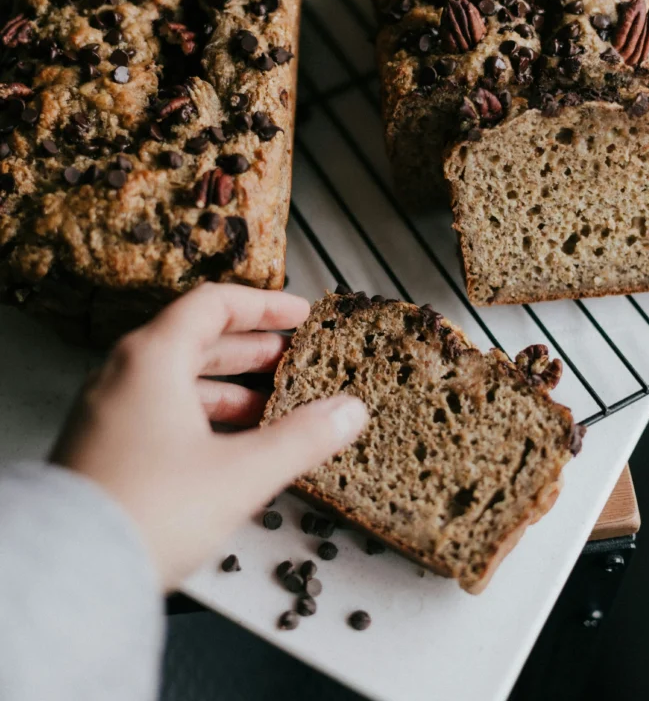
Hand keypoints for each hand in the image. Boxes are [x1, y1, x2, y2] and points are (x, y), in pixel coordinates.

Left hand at [51, 283, 367, 589]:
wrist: (73, 573)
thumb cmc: (145, 513)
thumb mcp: (241, 472)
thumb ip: (301, 438)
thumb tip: (347, 412)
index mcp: (151, 358)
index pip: (213, 304)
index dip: (263, 306)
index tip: (299, 314)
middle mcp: (122, 374)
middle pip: (195, 339)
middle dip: (251, 349)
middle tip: (291, 359)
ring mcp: (108, 411)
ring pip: (177, 379)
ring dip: (229, 388)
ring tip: (270, 407)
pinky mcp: (104, 447)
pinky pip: (158, 411)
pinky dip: (201, 415)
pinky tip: (231, 445)